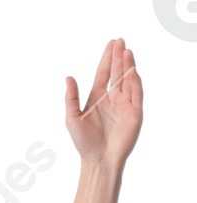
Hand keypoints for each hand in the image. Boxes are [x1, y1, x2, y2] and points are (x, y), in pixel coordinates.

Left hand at [66, 37, 141, 167]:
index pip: (104, 73)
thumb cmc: (83, 143)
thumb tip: (68, 78)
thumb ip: (71, 98)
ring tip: (126, 51)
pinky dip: (134, 81)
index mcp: (97, 98)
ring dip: (128, 65)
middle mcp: (112, 98)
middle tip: (120, 41)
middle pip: (117, 72)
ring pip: (128, 79)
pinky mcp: (134, 111)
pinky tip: (131, 71)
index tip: (111, 44)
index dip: (107, 59)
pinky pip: (136, 93)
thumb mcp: (72, 119)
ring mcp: (124, 103)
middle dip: (118, 57)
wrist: (98, 160)